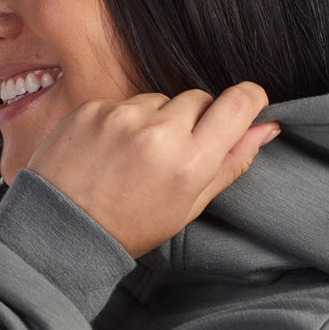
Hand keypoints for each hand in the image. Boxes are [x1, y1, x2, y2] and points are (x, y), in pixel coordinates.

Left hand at [27, 83, 278, 258]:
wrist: (61, 231)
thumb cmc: (130, 226)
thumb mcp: (188, 206)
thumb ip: (231, 163)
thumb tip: (267, 128)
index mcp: (190, 162)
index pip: (239, 103)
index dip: (249, 100)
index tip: (246, 106)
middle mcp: (159, 132)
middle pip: (199, 98)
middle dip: (195, 119)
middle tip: (174, 155)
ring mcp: (122, 116)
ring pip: (160, 99)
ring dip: (157, 119)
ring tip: (136, 157)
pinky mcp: (93, 108)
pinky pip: (124, 103)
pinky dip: (124, 121)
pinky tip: (111, 151)